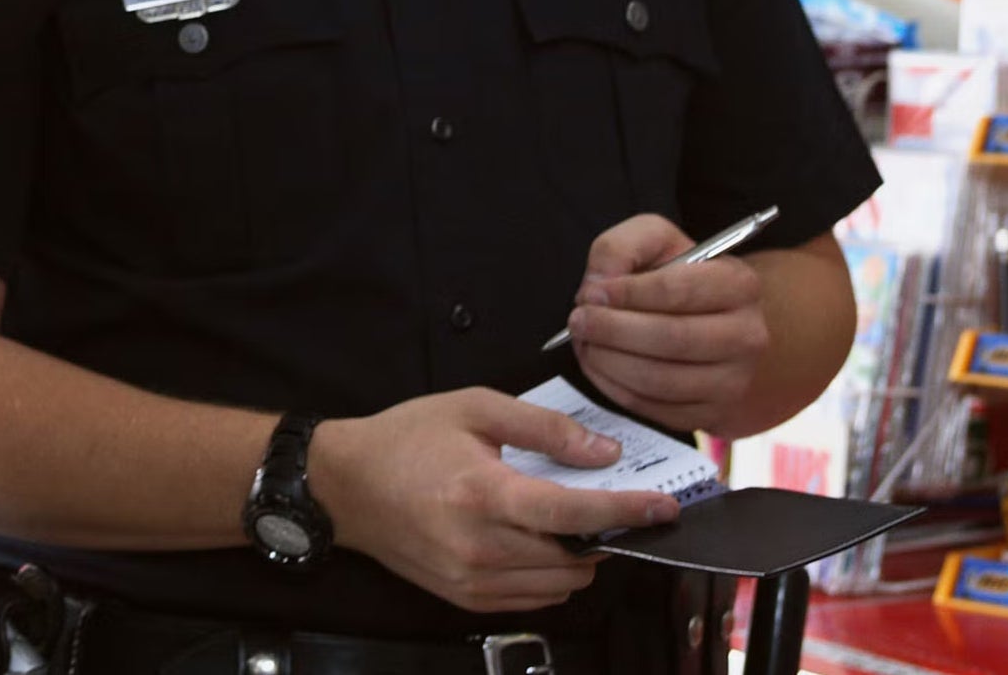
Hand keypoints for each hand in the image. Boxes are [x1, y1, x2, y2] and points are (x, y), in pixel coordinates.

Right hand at [309, 391, 679, 613]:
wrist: (344, 486)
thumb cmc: (405, 439)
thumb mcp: (473, 408)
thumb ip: (543, 427)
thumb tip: (603, 451)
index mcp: (483, 494)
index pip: (573, 512)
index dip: (625, 510)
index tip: (663, 506)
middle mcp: (480, 546)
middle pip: (575, 556)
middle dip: (604, 531)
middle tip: (608, 503)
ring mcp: (474, 580)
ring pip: (562, 585)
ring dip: (581, 557)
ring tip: (567, 521)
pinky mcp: (468, 599)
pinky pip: (536, 599)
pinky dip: (552, 575)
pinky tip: (539, 543)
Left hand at [568, 215, 769, 429]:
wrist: (709, 323)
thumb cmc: (675, 275)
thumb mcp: (652, 239)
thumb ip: (620, 248)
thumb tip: (598, 286)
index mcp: (738, 285)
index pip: (678, 291)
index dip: (627, 293)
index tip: (592, 293)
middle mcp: (747, 336)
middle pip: (672, 339)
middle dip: (612, 330)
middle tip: (577, 320)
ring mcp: (734, 381)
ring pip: (661, 380)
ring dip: (609, 362)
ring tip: (585, 342)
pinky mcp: (712, 414)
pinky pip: (656, 409)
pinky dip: (616, 389)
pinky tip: (599, 366)